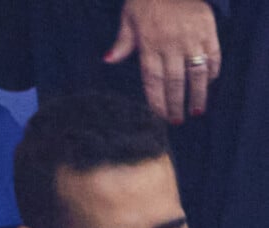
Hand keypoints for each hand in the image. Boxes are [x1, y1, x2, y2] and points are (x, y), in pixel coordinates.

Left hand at [104, 0, 220, 123]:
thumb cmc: (147, 0)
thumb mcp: (129, 18)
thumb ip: (122, 43)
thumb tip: (107, 60)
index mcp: (150, 45)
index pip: (153, 81)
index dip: (157, 101)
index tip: (161, 116)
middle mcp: (171, 45)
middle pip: (175, 82)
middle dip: (176, 104)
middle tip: (178, 121)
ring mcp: (192, 38)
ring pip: (196, 72)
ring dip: (198, 94)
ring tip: (196, 111)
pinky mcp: (208, 30)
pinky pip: (213, 54)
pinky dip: (212, 70)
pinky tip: (209, 83)